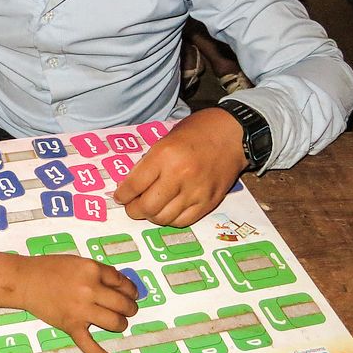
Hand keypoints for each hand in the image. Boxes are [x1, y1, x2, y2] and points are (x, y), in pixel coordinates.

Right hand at [18, 255, 138, 352]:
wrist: (25, 281)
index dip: (130, 289)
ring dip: (121, 324)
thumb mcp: (78, 262)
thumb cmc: (50, 268)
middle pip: (122, 303)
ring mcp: (81, 309)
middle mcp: (90, 289)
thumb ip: (98, 272)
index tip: (133, 293)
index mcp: (92, 270)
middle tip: (129, 309)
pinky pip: (88, 344)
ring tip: (120, 322)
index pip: (121, 282)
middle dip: (130, 308)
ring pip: (114, 322)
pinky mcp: (71, 325)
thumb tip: (119, 284)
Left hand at [113, 107, 245, 227]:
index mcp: (164, 156)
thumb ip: (150, 162)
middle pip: (146, 207)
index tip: (120, 197)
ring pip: (163, 218)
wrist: (233, 134)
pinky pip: (183, 221)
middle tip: (132, 206)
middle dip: (133, 210)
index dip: (123, 195)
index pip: (134, 185)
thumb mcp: (166, 138)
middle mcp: (179, 176)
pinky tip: (167, 211)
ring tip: (150, 208)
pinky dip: (170, 219)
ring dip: (151, 216)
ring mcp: (195, 192)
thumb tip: (132, 184)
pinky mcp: (208, 203)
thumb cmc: (197, 131)